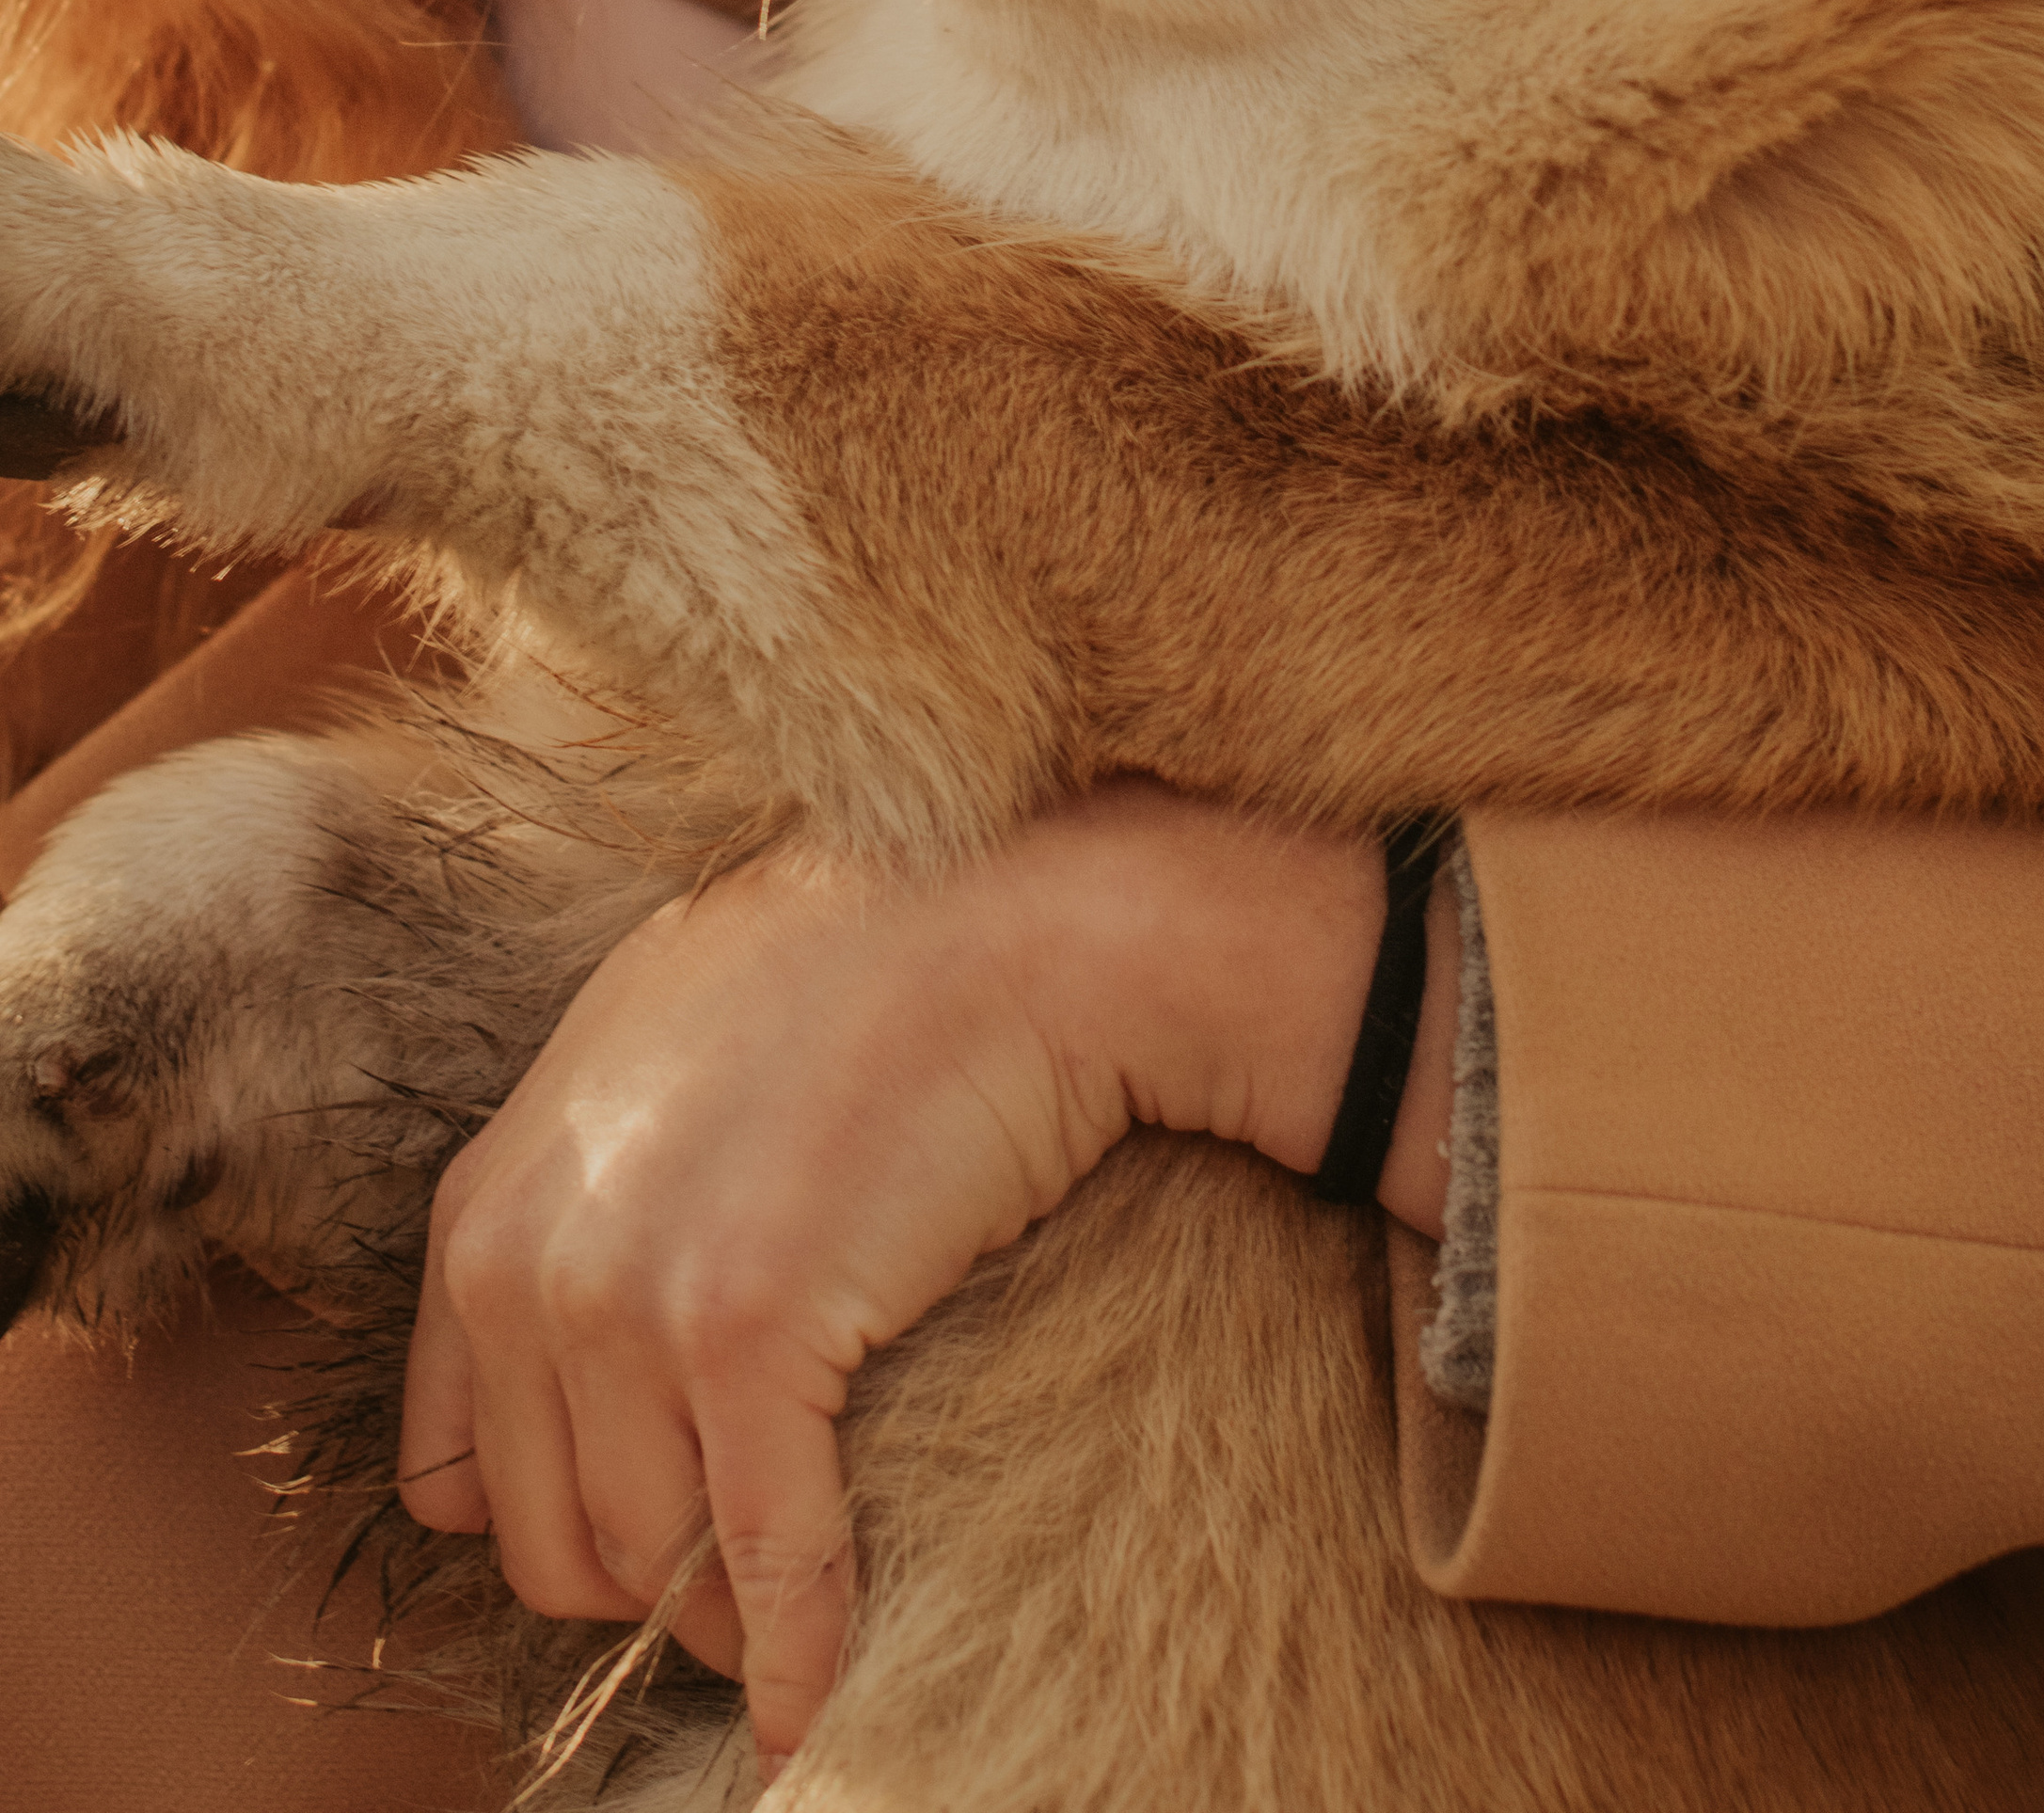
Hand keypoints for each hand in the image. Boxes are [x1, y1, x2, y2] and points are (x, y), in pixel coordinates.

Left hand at [397, 784, 1457, 1774]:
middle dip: (647, 1588)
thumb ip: (569, 1195)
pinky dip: (796, 1651)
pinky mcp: (750, 1332)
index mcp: (488, 1200)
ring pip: (650, 1566)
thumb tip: (521, 1404)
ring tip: (800, 1614)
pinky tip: (820, 1691)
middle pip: (547, 1536)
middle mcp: (529, 1254)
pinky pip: (765, 1558)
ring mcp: (630, 1293)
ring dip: (729, 1623)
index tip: (651, 1532)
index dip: (560, 1518)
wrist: (1020, 920)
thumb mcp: (650, 1057)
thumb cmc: (865, 973)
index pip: (455, 1463)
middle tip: (746, 1585)